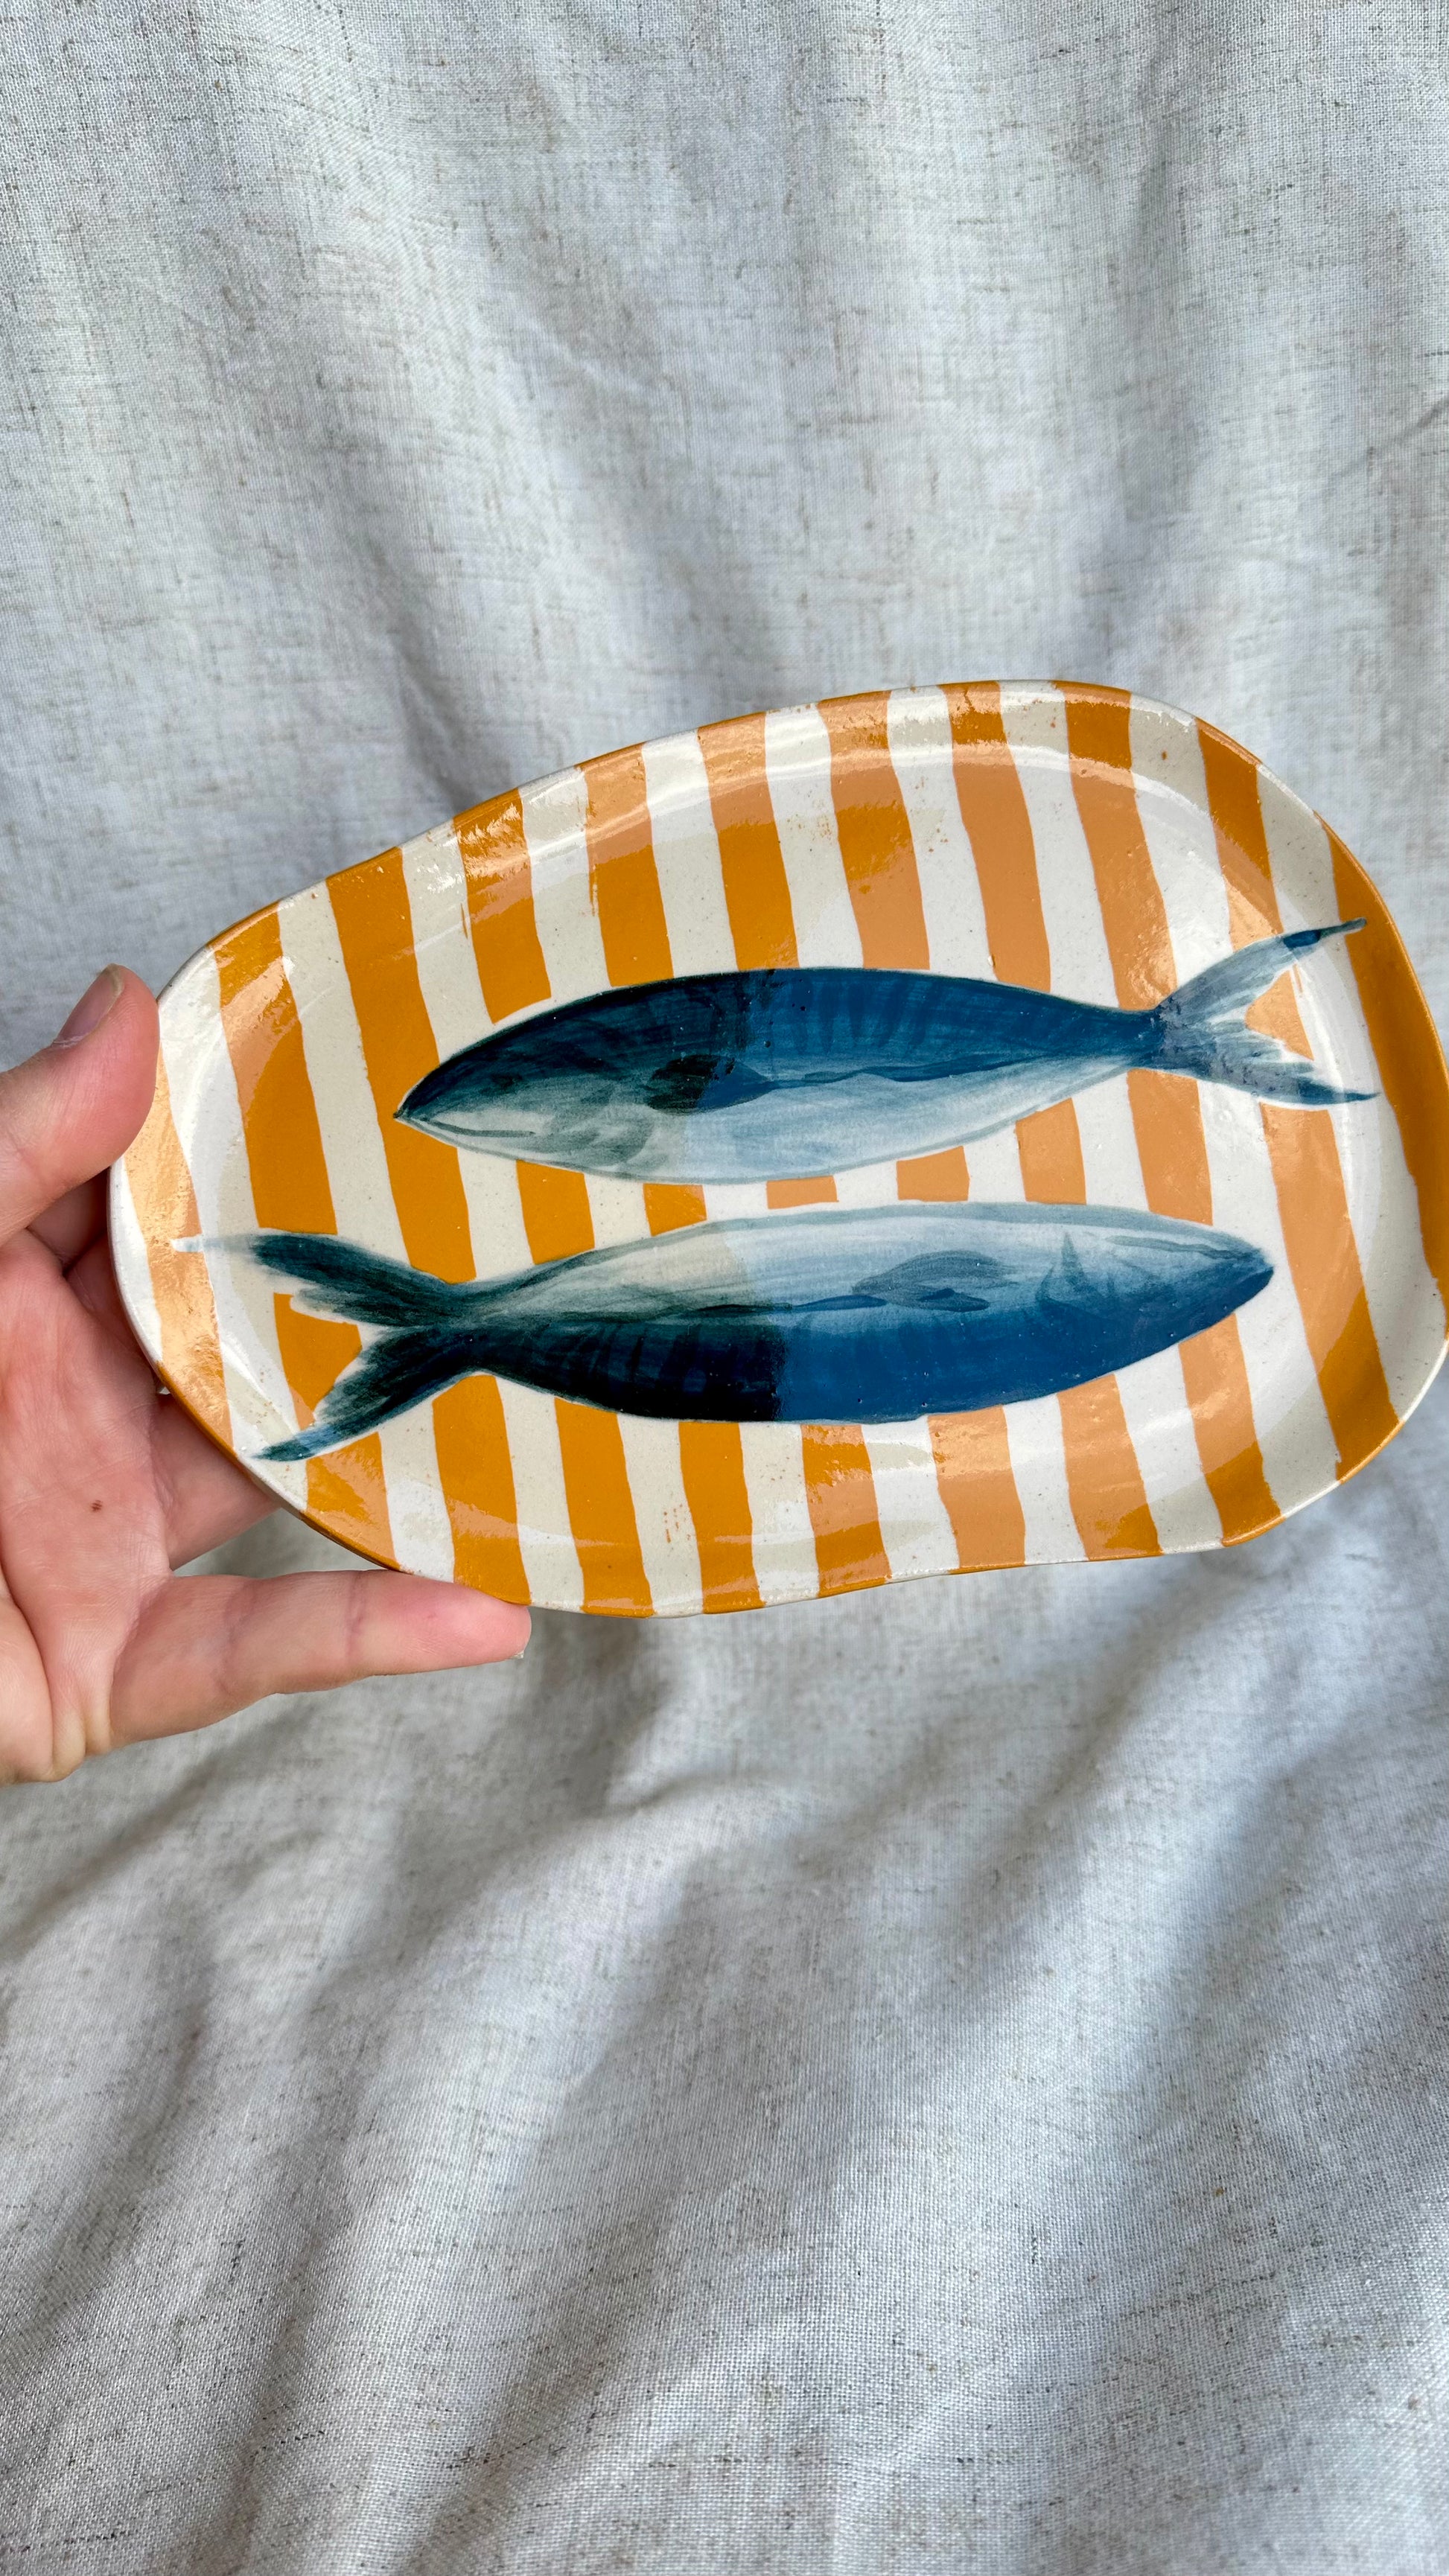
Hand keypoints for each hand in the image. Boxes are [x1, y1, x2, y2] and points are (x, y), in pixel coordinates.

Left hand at [0, 967, 529, 1780]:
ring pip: (287, 1477)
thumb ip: (12, 1146)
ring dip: (415, 1451)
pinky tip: (485, 1610)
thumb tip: (129, 1003)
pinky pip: (264, 1642)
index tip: (392, 1074)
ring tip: (554, 1396)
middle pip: (254, 1330)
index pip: (165, 1199)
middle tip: (522, 1225)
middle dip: (378, 1285)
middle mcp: (74, 1403)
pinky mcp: (118, 1662)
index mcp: (13, 1293)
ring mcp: (103, 1531)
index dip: (269, 1141)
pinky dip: (374, 1633)